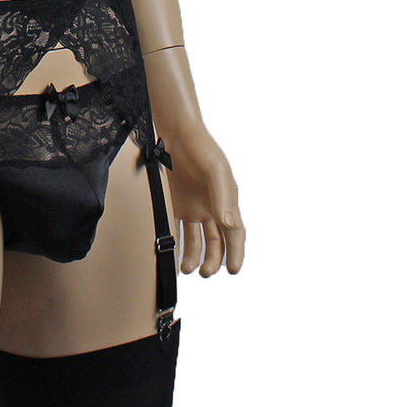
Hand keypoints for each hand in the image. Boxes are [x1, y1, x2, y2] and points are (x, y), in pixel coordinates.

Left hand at [165, 125, 245, 275]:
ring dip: (194, 256)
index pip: (235, 233)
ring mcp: (193, 207)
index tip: (234, 270)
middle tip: (205, 273)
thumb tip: (228, 221)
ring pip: (197, 239)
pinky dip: (174, 242)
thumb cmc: (202, 148)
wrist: (176, 133)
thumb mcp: (216, 169)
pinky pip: (175, 228)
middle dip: (214, 260)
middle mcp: (212, 208)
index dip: (237, 253)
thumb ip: (222, 195)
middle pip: (217, 241)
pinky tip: (170, 254)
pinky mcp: (175, 203)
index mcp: (227, 202)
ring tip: (187, 269)